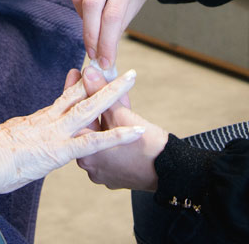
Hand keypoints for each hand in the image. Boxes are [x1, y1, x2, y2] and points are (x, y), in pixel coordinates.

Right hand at [0, 69, 145, 201]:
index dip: (80, 86)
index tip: (91, 73)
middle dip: (101, 81)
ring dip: (114, 93)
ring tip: (133, 78)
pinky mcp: (59, 150)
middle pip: (80, 95)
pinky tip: (136, 131)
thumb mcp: (1, 144)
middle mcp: (49, 122)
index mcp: (36, 122)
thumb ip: (13, 140)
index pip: (64, 100)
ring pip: (91, 108)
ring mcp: (55, 133)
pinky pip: (94, 141)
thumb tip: (11, 141)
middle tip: (120, 66)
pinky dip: (117, 136)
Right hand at [69, 0, 155, 71]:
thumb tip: (103, 53)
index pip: (113, 15)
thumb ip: (118, 26)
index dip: (106, 41)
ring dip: (83, 17)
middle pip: (91, 5)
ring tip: (93, 22)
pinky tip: (87, 5)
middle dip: (90, 34)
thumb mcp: (135, 5)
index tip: (104, 60)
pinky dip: (77, 2)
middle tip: (92, 52)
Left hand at [73, 65, 167, 190]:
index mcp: (85, 150)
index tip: (77, 74)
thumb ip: (102, 93)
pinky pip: (107, 149)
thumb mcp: (122, 114)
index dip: (78, 91)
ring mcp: (99, 172)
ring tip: (114, 99)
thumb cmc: (147, 144)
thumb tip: (87, 72)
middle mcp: (88, 164)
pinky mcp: (111, 176)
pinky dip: (111, 134)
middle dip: (93, 104)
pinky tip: (119, 118)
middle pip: (87, 126)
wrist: (172, 170)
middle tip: (94, 80)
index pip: (76, 116)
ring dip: (104, 118)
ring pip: (98, 137)